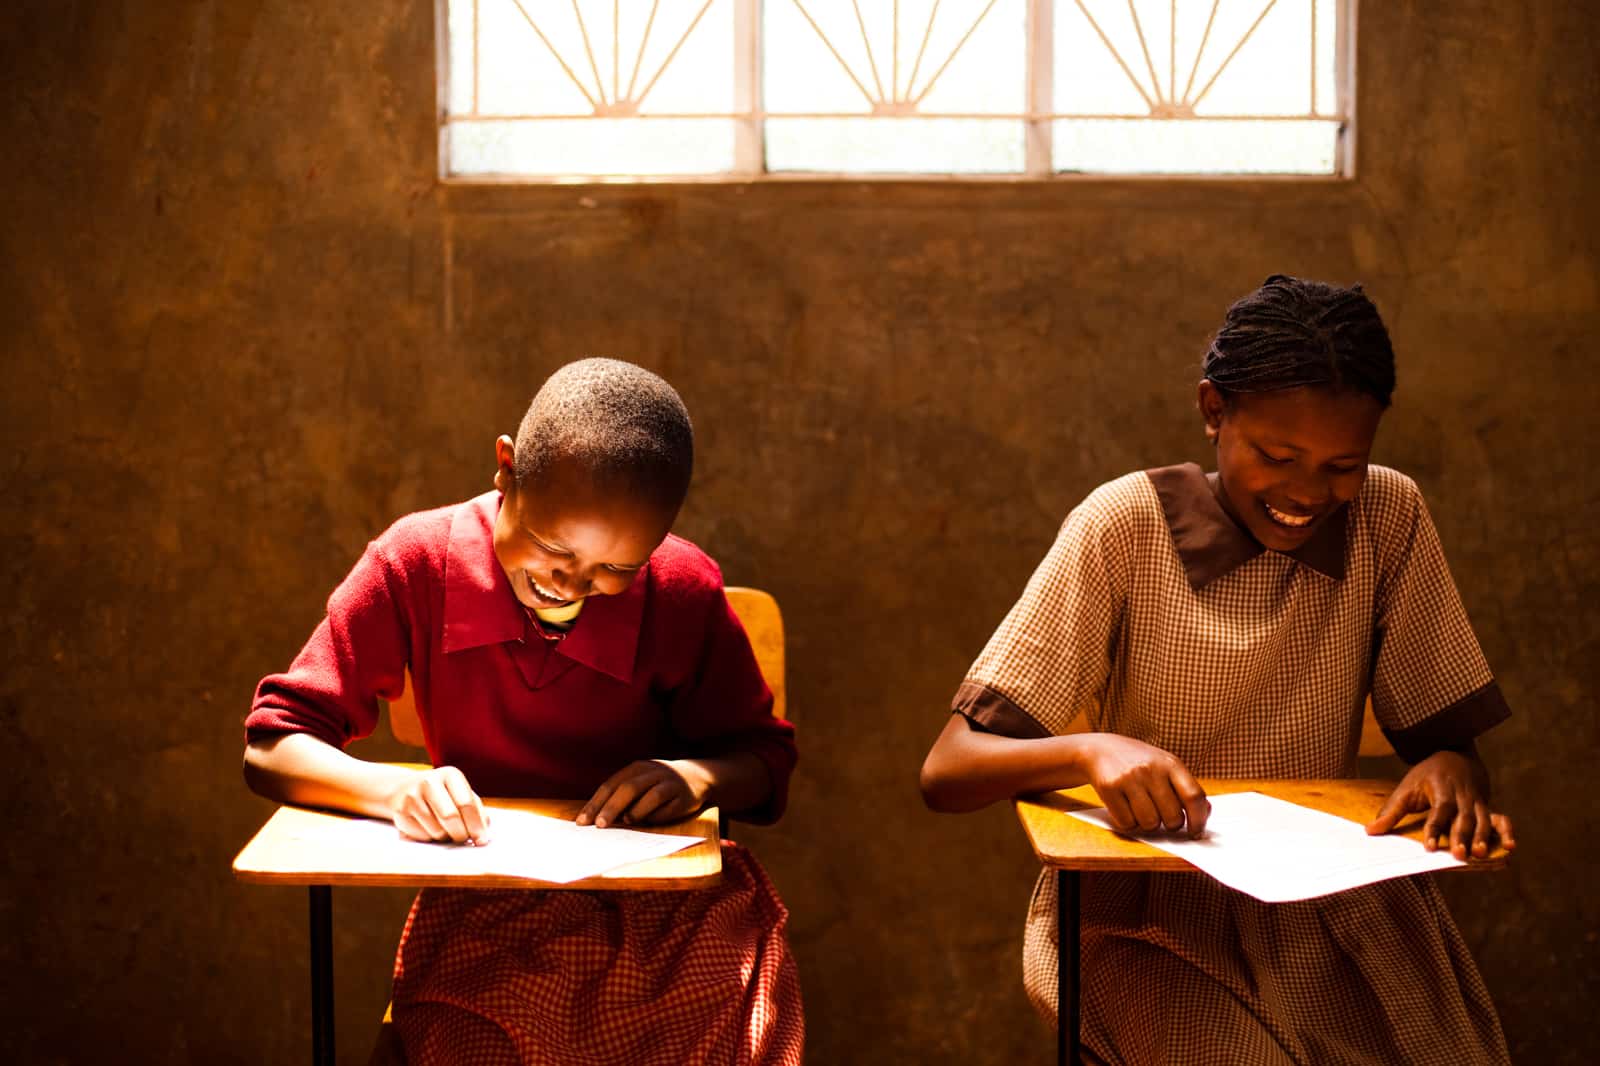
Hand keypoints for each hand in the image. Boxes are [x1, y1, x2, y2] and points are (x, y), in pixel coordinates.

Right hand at [386, 765, 489, 843]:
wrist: (404, 789)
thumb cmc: (442, 795)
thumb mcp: (460, 793)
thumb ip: (476, 809)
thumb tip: (485, 830)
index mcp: (450, 775)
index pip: (466, 803)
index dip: (476, 825)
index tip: (482, 840)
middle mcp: (429, 782)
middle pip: (451, 818)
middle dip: (461, 834)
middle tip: (464, 839)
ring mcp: (412, 796)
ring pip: (436, 830)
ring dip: (445, 837)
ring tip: (445, 830)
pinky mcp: (400, 812)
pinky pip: (422, 836)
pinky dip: (430, 838)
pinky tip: (429, 828)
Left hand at [577, 759, 709, 827]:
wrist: (697, 776)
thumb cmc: (659, 785)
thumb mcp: (640, 783)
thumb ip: (621, 797)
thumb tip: (596, 820)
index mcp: (636, 768)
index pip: (610, 785)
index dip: (595, 803)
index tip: (582, 821)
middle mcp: (652, 771)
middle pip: (628, 788)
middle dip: (611, 807)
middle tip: (599, 825)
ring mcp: (669, 781)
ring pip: (649, 794)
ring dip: (635, 810)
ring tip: (625, 822)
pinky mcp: (683, 795)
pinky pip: (667, 805)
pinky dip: (654, 814)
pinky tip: (646, 822)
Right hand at [1082, 735, 1209, 837]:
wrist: (1100, 750)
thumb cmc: (1138, 763)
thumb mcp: (1165, 766)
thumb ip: (1186, 788)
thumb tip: (1204, 813)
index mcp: (1170, 763)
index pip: (1194, 796)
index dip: (1199, 820)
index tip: (1196, 832)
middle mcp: (1150, 769)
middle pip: (1172, 817)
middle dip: (1169, 824)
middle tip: (1162, 816)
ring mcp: (1129, 778)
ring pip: (1150, 823)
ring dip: (1147, 824)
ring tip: (1141, 809)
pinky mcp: (1109, 788)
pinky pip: (1127, 823)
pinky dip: (1128, 823)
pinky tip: (1125, 808)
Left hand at [1365, 749, 1514, 860]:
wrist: (1456, 754)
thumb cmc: (1427, 776)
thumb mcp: (1407, 788)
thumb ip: (1391, 811)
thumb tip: (1370, 831)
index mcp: (1441, 790)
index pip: (1438, 812)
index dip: (1434, 829)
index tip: (1430, 847)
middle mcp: (1462, 797)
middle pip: (1464, 818)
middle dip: (1462, 837)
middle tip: (1460, 855)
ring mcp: (1477, 802)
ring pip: (1483, 821)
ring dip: (1483, 838)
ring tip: (1480, 854)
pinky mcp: (1488, 807)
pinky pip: (1502, 819)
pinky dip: (1507, 831)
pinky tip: (1510, 846)